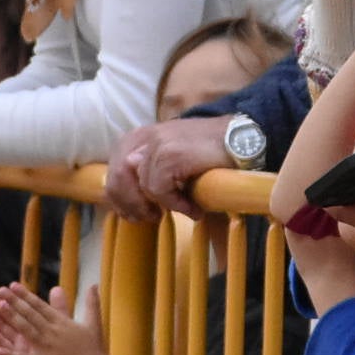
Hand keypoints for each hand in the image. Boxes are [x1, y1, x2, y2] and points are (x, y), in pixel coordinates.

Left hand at [104, 115, 235, 222]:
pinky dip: (176, 204)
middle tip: (151, 218)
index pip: (113, 171)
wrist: (240, 138)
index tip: (133, 214)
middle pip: (118, 179)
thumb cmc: (207, 153)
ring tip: (182, 210)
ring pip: (142, 188)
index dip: (120, 198)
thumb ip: (149, 172)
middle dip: (131, 205)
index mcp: (139, 137)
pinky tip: (193, 207)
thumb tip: (130, 205)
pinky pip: (160, 190)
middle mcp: (144, 137)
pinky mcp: (170, 154)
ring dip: (160, 206)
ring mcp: (156, 144)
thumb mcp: (171, 158)